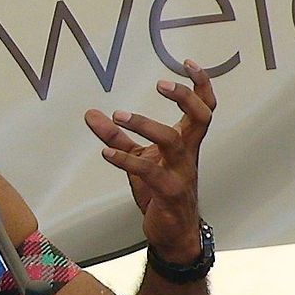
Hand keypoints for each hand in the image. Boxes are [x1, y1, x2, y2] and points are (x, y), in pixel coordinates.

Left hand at [84, 60, 215, 264]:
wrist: (171, 232)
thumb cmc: (159, 191)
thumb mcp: (137, 158)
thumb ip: (116, 136)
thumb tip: (90, 114)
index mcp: (187, 142)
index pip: (204, 108)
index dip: (201, 85)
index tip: (187, 62)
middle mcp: (189, 154)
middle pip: (201, 118)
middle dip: (185, 97)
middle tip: (160, 84)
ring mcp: (182, 174)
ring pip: (173, 141)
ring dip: (145, 124)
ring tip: (118, 115)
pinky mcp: (169, 194)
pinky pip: (150, 172)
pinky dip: (127, 160)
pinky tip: (106, 153)